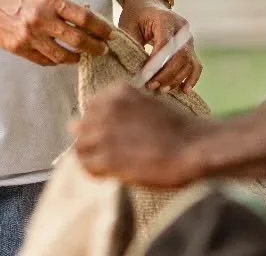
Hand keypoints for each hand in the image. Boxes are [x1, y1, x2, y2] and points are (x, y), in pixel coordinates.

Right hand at [0, 0, 111, 65]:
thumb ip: (61, 5)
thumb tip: (83, 15)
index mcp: (51, 1)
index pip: (84, 18)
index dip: (100, 28)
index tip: (110, 34)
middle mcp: (43, 19)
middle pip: (77, 39)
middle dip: (94, 47)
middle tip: (102, 50)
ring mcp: (31, 36)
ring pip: (61, 55)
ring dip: (76, 58)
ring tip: (82, 57)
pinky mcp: (20, 49)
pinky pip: (43, 60)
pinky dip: (55, 61)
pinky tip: (61, 59)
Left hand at [72, 83, 209, 186]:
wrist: (192, 146)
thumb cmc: (173, 128)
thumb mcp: (144, 105)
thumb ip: (115, 112)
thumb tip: (74, 124)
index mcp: (117, 91)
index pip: (90, 109)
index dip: (100, 125)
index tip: (115, 135)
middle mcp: (107, 108)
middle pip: (82, 128)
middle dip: (93, 140)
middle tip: (115, 153)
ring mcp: (105, 132)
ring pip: (80, 148)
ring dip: (93, 157)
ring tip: (114, 164)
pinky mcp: (108, 158)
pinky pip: (87, 167)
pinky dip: (96, 172)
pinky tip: (113, 173)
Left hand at [119, 0, 202, 91]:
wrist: (147, 3)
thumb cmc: (136, 15)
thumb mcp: (129, 26)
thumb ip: (132, 45)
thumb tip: (135, 71)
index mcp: (165, 19)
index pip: (165, 44)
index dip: (156, 63)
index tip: (145, 77)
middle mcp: (181, 28)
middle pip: (180, 55)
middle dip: (167, 74)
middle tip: (152, 86)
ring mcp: (188, 37)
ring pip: (189, 62)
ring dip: (176, 78)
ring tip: (162, 90)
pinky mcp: (190, 46)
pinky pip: (195, 64)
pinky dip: (191, 78)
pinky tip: (184, 91)